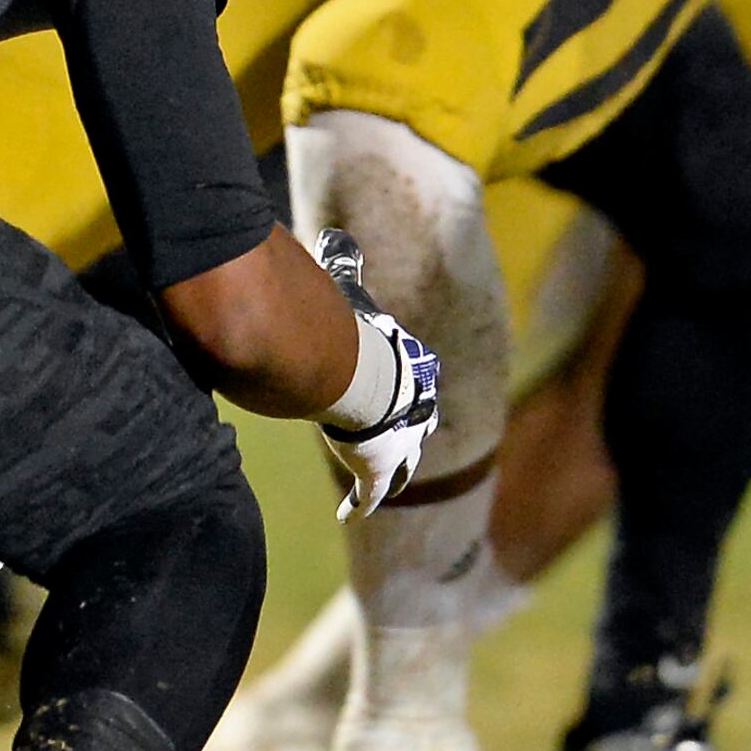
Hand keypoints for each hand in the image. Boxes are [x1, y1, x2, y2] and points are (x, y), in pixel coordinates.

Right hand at [312, 230, 439, 518]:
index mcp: (410, 373)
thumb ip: (343, 267)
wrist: (358, 374)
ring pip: (401, 465)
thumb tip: (334, 235)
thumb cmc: (354, 336)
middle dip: (410, 435)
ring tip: (382, 486)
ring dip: (392, 473)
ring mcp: (398, 445)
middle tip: (402, 443)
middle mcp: (411, 412)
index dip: (411, 390)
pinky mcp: (376, 471)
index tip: (408, 396)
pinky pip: (370, 495)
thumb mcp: (350, 295)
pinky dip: (360, 504)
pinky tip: (351, 515)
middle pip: (416, 425)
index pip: (416, 382)